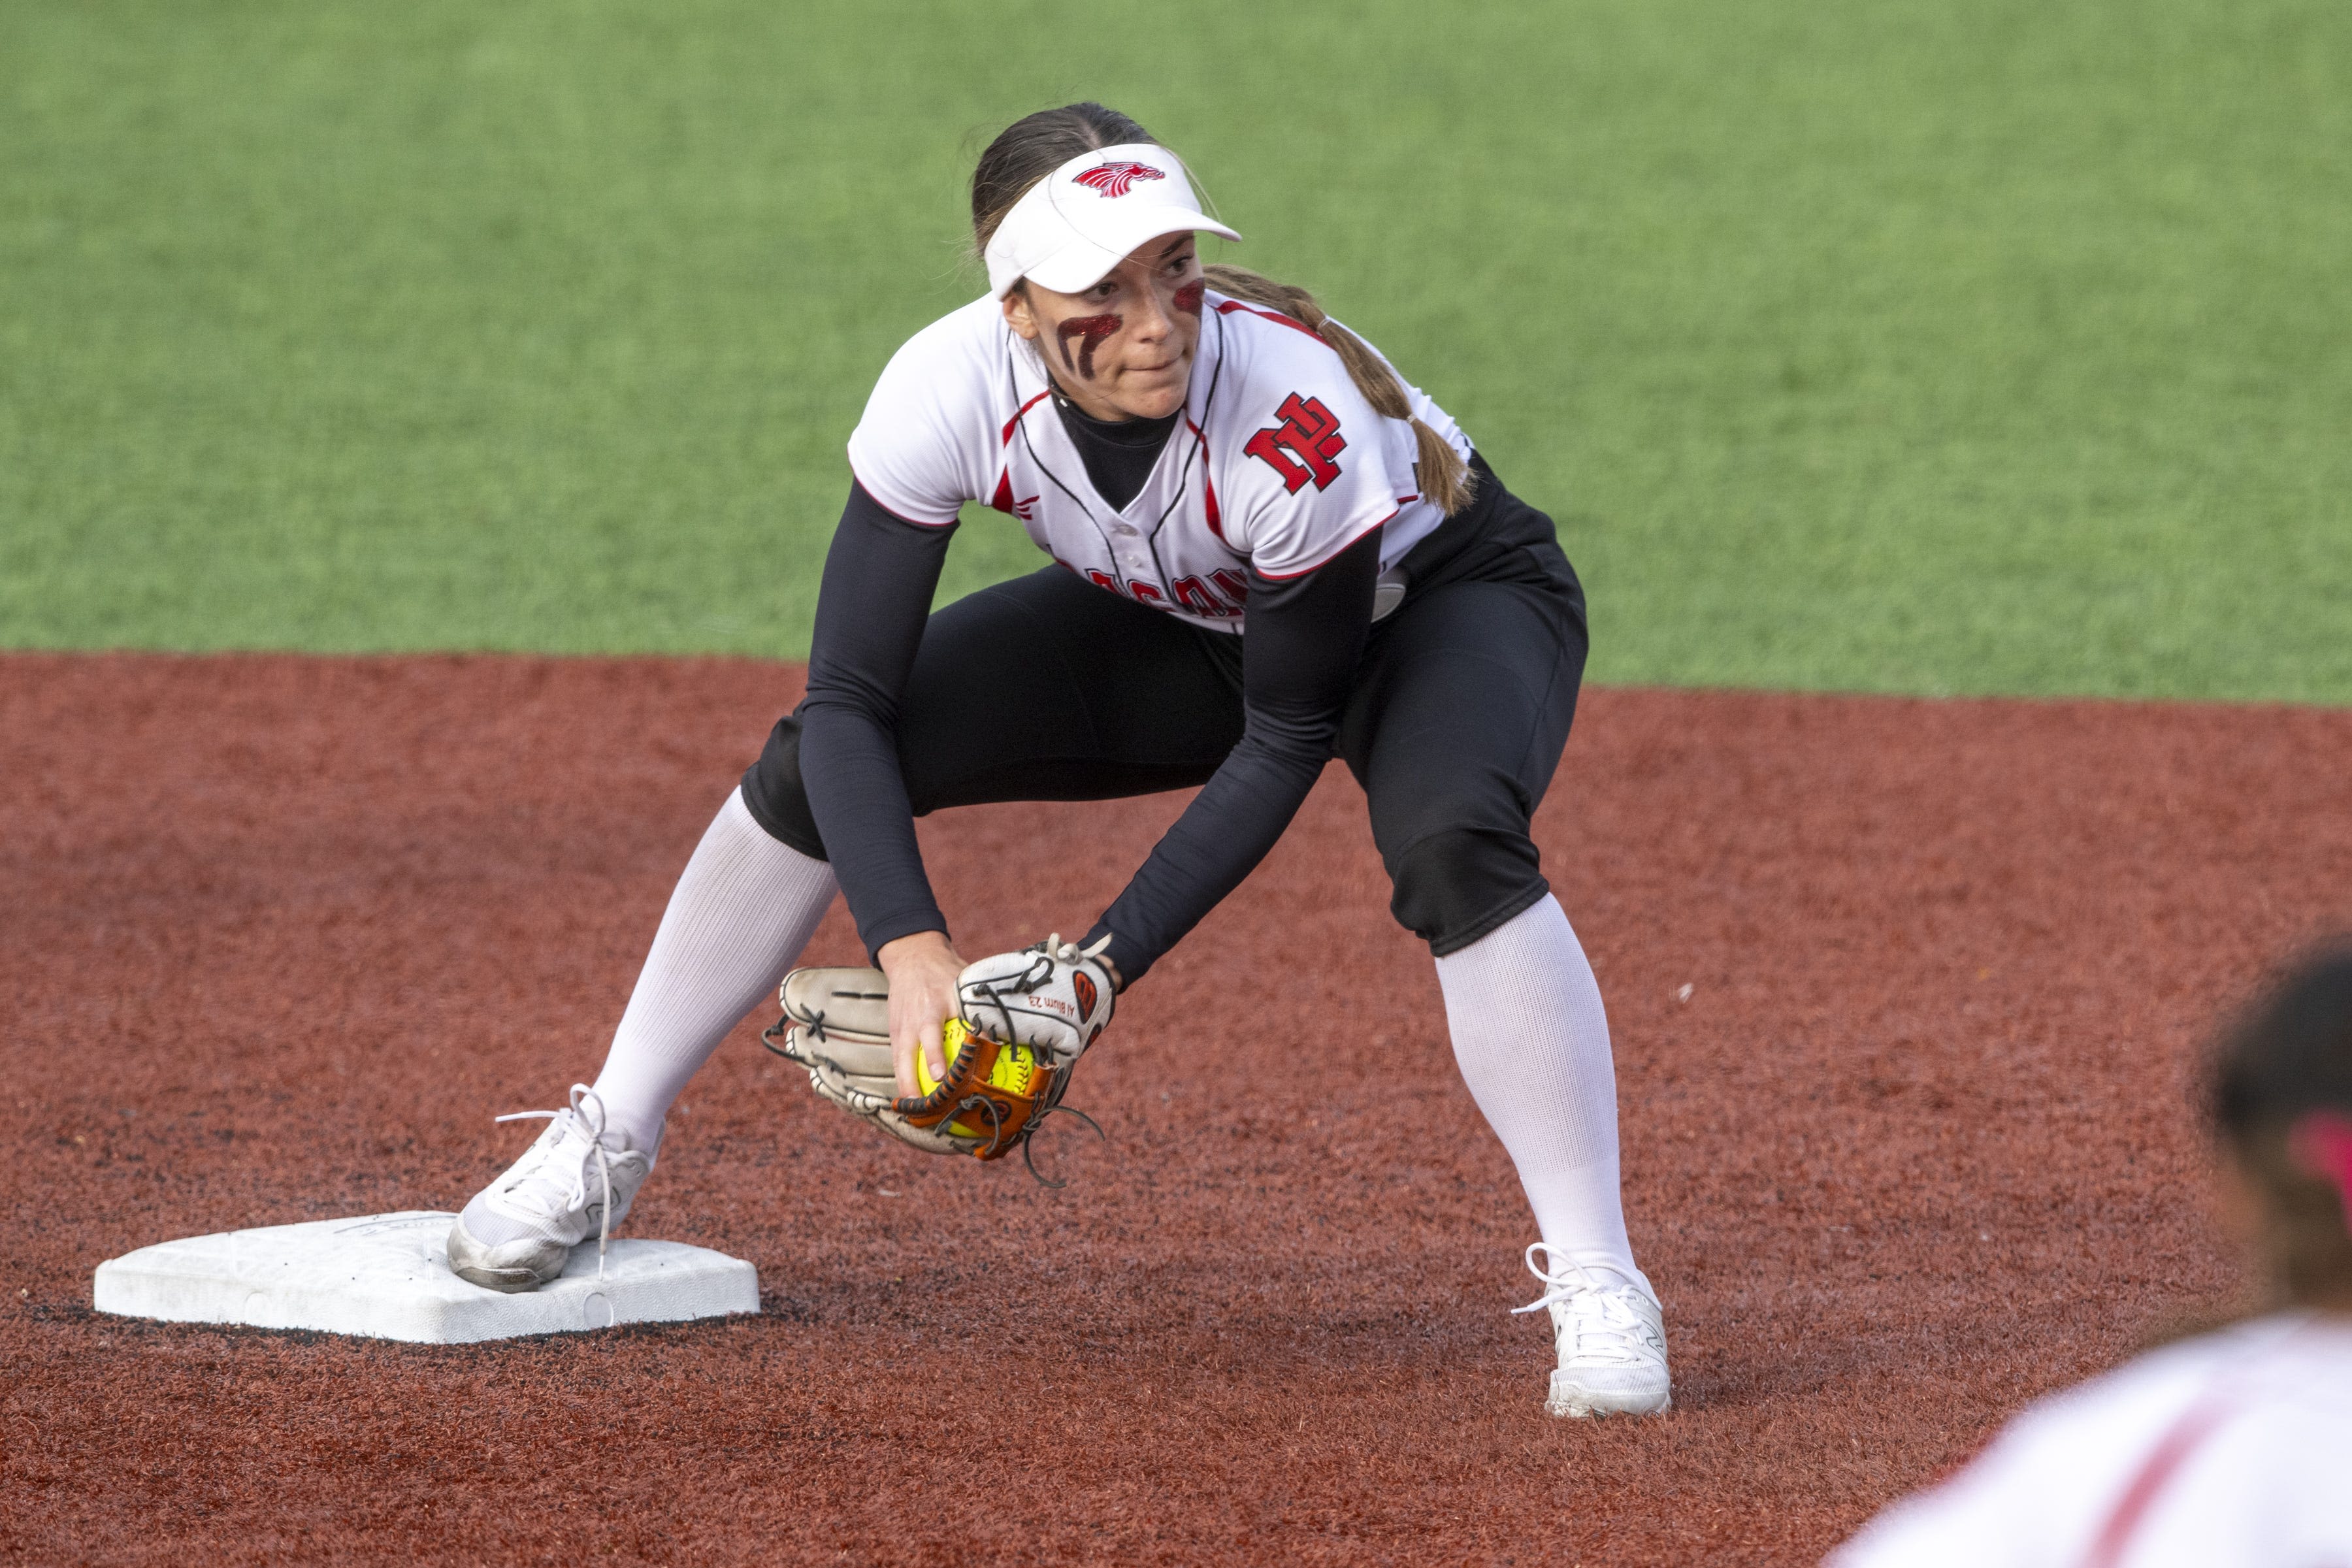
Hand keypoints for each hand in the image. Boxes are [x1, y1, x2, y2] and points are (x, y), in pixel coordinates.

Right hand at [876, 930, 968, 1097]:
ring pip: (898, 1059)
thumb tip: (1011, 1028)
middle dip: (912, 1080)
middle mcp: (914, 1017)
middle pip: (907, 1053)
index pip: (931, 1033)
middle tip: (923, 1105)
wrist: (913, 957)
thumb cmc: (946, 972)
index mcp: (933, 1004)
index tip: (940, 1077)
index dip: (934, 1056)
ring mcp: (900, 1025)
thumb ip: (980, 1005)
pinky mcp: (894, 1030)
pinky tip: (911, 1098)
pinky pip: (897, 1057)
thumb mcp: (964, 982)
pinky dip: (902, 1077)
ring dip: (904, 1085)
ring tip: (913, 1111)